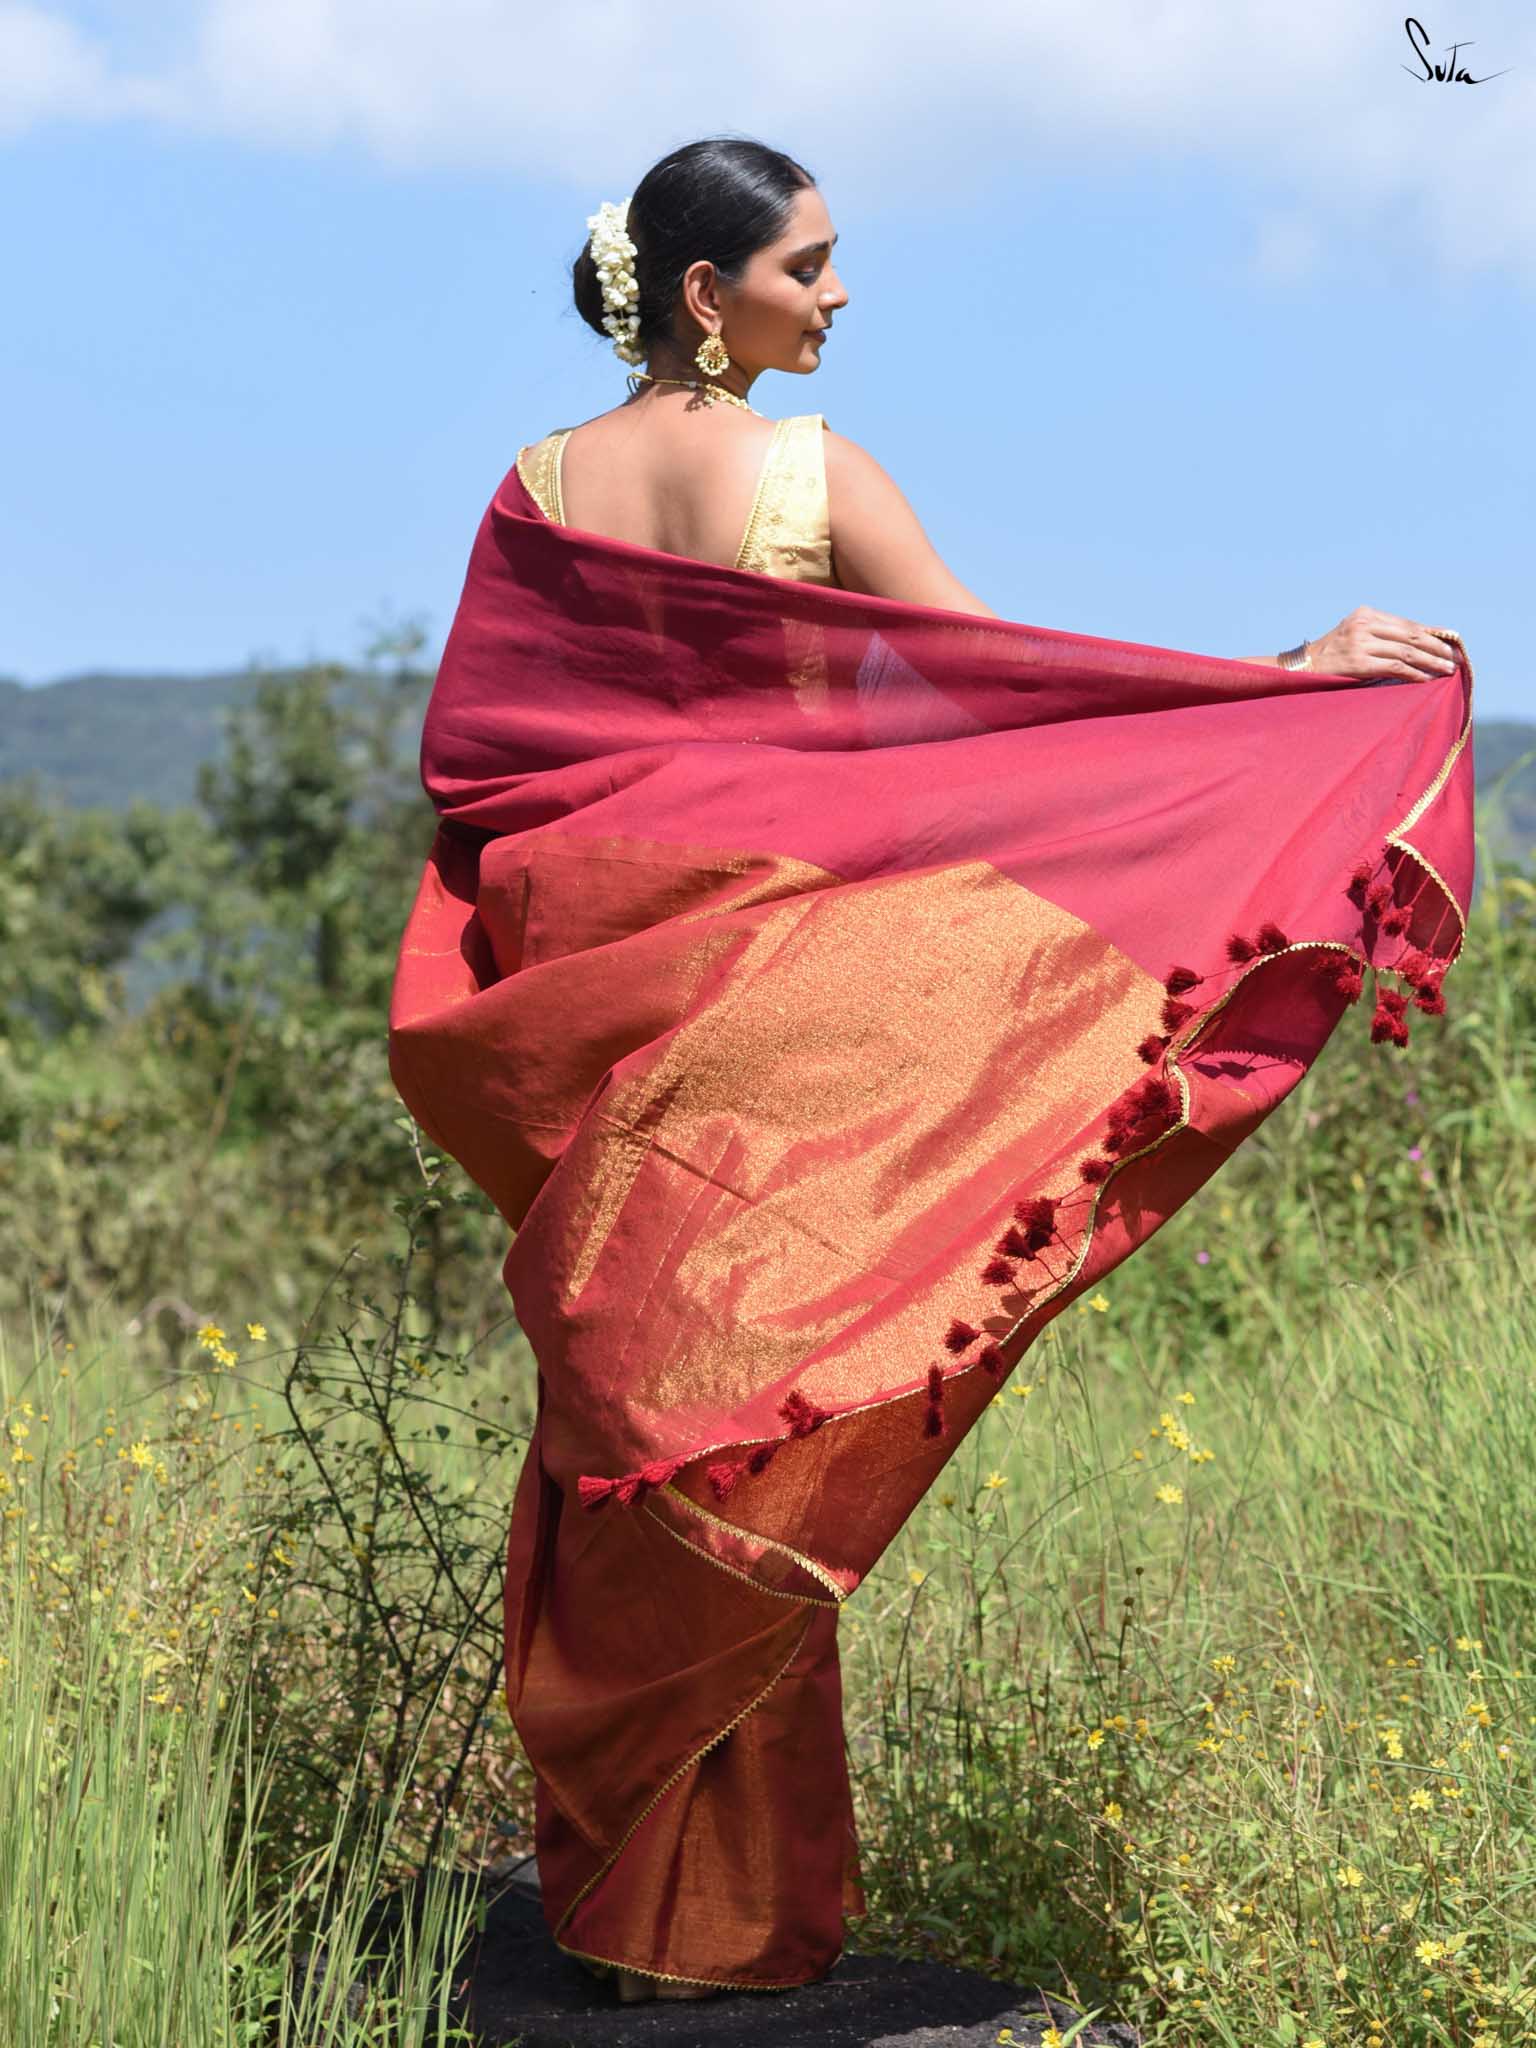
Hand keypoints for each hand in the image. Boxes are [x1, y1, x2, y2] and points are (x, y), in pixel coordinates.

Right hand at [1308, 605, 1458, 682]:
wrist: (1300, 669)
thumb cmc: (1332, 658)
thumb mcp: (1356, 638)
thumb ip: (1383, 637)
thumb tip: (1422, 644)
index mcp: (1366, 614)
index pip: (1408, 624)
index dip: (1433, 634)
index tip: (1453, 644)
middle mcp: (1364, 624)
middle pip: (1411, 635)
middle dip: (1437, 648)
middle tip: (1456, 659)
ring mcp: (1360, 642)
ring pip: (1406, 651)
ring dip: (1431, 662)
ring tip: (1447, 671)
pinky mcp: (1358, 662)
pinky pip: (1394, 667)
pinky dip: (1414, 674)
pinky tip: (1426, 679)